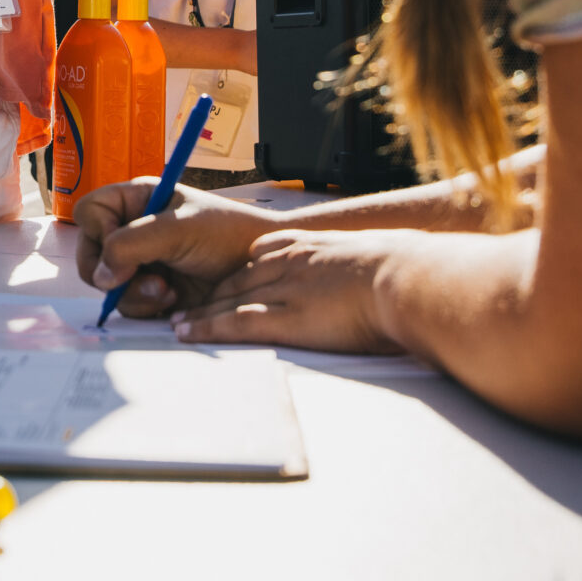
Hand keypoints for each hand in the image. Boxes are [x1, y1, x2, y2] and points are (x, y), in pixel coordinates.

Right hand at [73, 181, 281, 317]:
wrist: (263, 271)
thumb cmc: (231, 235)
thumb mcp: (179, 230)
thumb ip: (132, 244)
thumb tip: (101, 273)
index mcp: (138, 200)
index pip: (91, 213)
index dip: (98, 231)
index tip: (118, 247)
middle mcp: (135, 230)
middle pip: (91, 254)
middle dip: (114, 272)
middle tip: (141, 278)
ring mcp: (142, 262)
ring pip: (107, 284)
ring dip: (134, 293)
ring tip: (168, 290)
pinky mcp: (152, 290)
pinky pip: (128, 304)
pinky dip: (146, 306)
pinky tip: (174, 300)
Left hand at [172, 228, 409, 353]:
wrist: (403, 277)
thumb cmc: (402, 273)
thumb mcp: (373, 259)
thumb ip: (358, 271)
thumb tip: (375, 286)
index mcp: (309, 247)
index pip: (262, 256)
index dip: (239, 271)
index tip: (224, 280)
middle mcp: (287, 263)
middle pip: (237, 277)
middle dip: (210, 291)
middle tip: (187, 301)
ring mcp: (282, 289)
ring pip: (227, 299)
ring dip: (199, 312)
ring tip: (177, 324)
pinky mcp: (282, 317)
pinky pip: (233, 322)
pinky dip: (205, 328)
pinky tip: (187, 333)